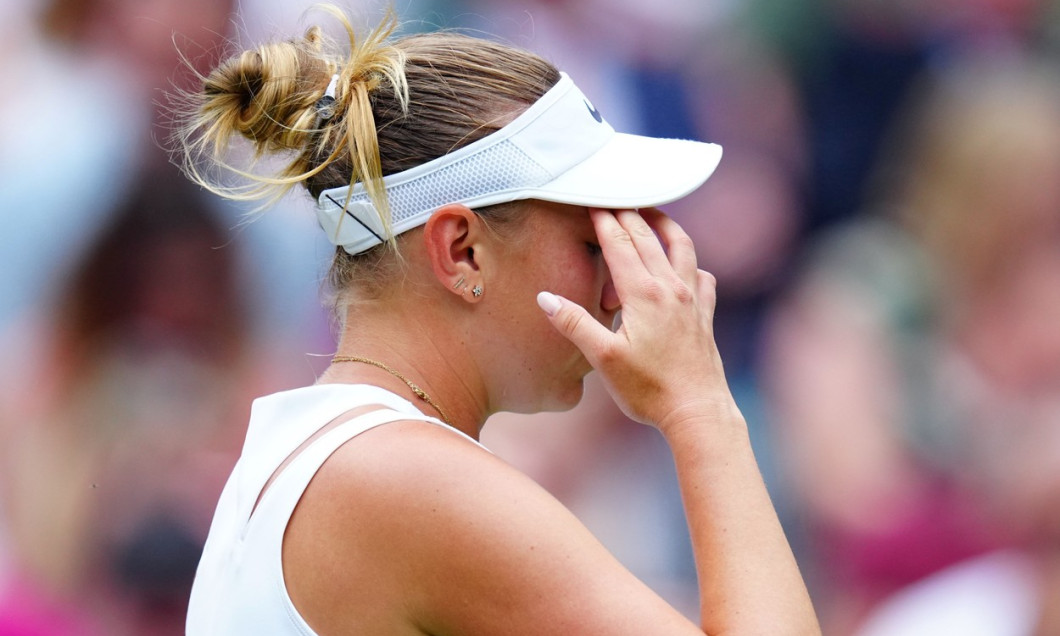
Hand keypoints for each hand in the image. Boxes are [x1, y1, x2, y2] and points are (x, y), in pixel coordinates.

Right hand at [538, 208, 735, 431]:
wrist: (697, 411)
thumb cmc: (648, 389)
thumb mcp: (603, 358)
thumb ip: (575, 324)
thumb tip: (545, 297)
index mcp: (644, 294)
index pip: (620, 244)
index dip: (603, 221)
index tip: (591, 201)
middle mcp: (671, 289)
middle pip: (648, 238)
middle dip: (628, 215)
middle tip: (613, 198)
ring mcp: (692, 300)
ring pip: (682, 248)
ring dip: (666, 226)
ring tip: (653, 214)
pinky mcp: (704, 315)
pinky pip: (702, 276)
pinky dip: (692, 262)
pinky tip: (688, 267)